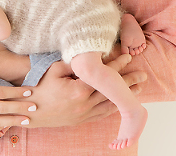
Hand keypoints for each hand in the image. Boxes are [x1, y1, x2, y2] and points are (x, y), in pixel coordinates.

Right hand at [24, 54, 146, 127]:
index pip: (104, 76)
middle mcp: (85, 104)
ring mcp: (85, 114)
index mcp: (79, 90)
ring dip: (125, 96)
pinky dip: (114, 106)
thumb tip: (88, 55)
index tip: (128, 57)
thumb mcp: (55, 70)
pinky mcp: (83, 120)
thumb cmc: (41, 87)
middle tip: (143, 75)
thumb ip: (74, 64)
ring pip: (110, 104)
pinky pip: (103, 113)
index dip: (117, 65)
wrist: (32, 110)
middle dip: (129, 82)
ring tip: (139, 89)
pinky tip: (121, 102)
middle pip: (112, 91)